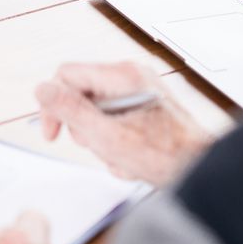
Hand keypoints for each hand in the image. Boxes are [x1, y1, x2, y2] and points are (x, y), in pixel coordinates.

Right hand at [35, 61, 213, 184]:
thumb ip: (71, 111)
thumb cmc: (165, 155)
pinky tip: (132, 159)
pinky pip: (113, 121)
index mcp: (123, 75)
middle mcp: (131, 76)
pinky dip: (116, 143)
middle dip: (84, 128)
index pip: (67, 75)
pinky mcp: (143, 107)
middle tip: (100, 147)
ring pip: (95, 112)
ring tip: (122, 157)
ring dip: (102, 141)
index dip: (53, 104)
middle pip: (80, 94)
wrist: (200, 168)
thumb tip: (42, 90)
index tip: (53, 133)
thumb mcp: (108, 136)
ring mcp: (138, 91)